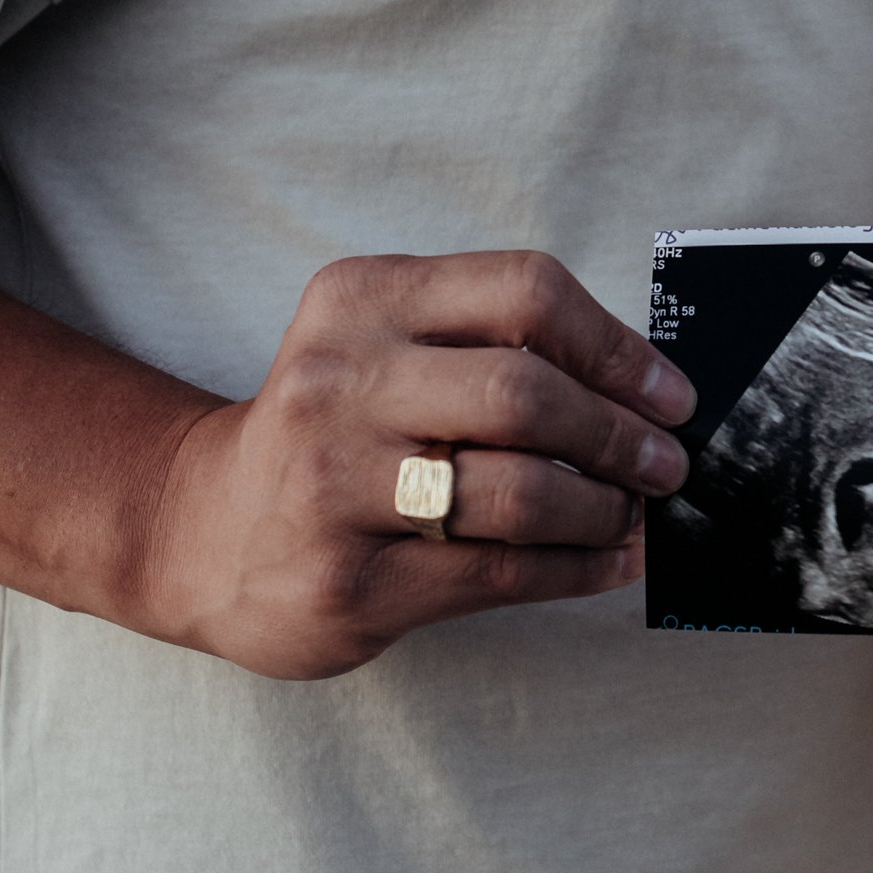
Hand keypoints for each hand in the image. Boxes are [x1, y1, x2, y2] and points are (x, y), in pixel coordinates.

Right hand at [136, 251, 696, 678]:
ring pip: (518, 491)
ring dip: (603, 508)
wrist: (203, 530)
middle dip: (619, 434)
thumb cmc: (333, 430)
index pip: (524, 292)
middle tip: (664, 464)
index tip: (669, 393)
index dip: (616, 346)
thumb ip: (490, 343)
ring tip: (630, 514)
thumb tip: (644, 388)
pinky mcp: (349, 580)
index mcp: (362, 299)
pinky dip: (577, 568)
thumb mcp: (383, 343)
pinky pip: (499, 573)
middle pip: (525, 393)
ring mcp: (335, 485)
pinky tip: (608, 560)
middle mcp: (339, 381)